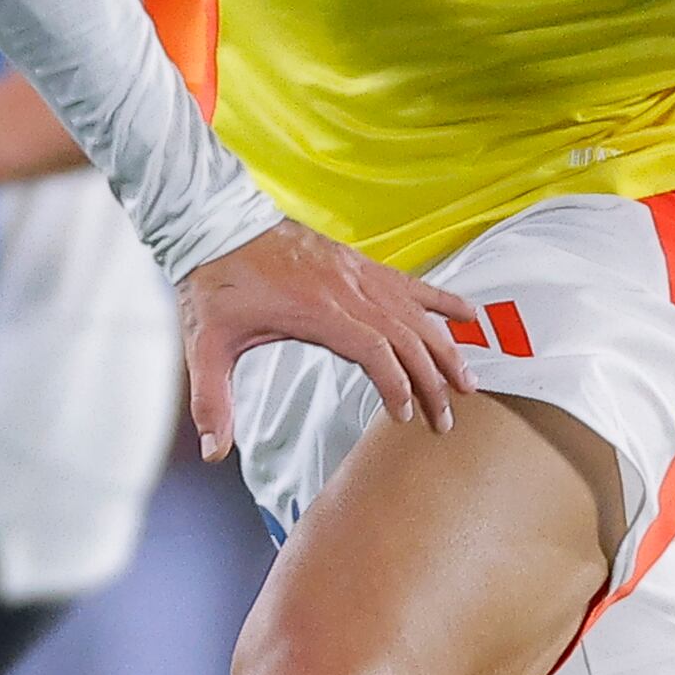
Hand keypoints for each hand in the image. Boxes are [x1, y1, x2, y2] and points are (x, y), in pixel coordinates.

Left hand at [176, 219, 485, 462]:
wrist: (217, 223)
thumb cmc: (213, 282)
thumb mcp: (204, 344)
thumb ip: (211, 400)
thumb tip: (213, 452)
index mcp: (316, 310)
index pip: (375, 351)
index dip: (397, 385)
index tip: (407, 415)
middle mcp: (346, 289)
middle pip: (406, 337)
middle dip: (432, 380)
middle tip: (447, 418)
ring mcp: (356, 273)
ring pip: (416, 313)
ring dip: (446, 348)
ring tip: (469, 382)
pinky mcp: (358, 262)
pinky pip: (411, 283)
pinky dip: (442, 302)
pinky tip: (469, 317)